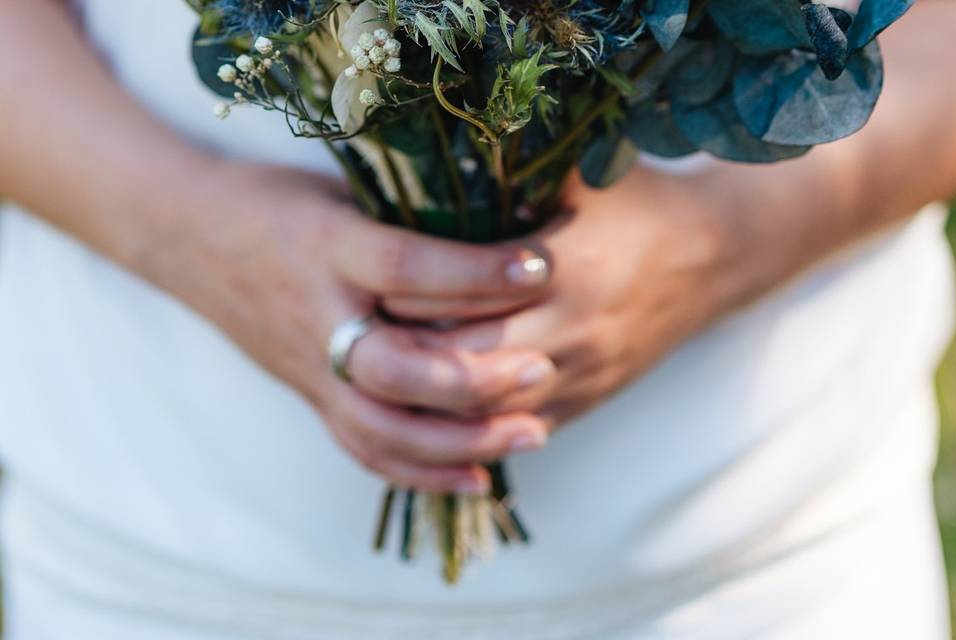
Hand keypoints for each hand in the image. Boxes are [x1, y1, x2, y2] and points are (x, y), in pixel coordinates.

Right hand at [144, 161, 559, 492]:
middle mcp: (317, 316)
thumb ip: (408, 212)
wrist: (191, 238)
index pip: (406, 268)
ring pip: (384, 428)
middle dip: (476, 377)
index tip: (542, 267)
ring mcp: (310, 368)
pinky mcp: (311, 397)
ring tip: (533, 433)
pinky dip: (423, 472)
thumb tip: (507, 213)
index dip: (476, 272)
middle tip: (542, 368)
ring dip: (465, 440)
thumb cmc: (278, 202)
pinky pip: (364, 449)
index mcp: (327, 248)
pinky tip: (477, 477)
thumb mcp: (341, 188)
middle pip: (395, 369)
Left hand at [385, 167, 741, 427]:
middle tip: (355, 341)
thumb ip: (515, 172)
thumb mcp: (582, 175)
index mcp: (565, 269)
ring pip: (489, 410)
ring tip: (385, 384)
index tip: (364, 286)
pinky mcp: (590, 399)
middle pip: (464, 362)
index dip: (405, 295)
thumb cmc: (640, 206)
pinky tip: (434, 417)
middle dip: (407, 356)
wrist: (715, 256)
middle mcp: (573, 330)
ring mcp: (584, 373)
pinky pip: (521, 429)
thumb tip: (436, 162)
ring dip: (436, 403)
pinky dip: (475, 428)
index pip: (459, 295)